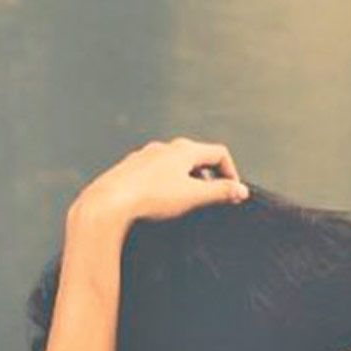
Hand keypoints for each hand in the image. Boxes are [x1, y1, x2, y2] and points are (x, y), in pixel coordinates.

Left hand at [71, 136, 247, 229]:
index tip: (232, 192)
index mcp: (184, 150)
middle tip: (212, 197)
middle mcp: (165, 148)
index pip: (218, 153)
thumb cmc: (151, 197)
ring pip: (174, 164)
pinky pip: (155, 173)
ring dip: (186, 179)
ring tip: (187, 201)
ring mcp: (145, 156)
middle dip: (208, 176)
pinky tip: (159, 201)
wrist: (110, 202)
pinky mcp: (130, 169)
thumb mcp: (192, 196)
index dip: (231, 172)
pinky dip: (165, 183)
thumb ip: (219, 192)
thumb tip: (241, 190)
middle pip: (196, 156)